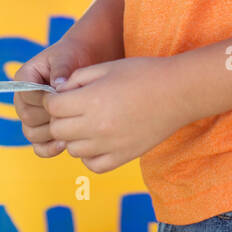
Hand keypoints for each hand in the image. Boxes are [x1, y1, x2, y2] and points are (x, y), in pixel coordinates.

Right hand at [14, 32, 111, 158]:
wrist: (83, 62)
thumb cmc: (73, 55)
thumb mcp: (67, 56)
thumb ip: (61, 69)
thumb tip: (58, 86)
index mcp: (24, 78)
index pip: (27, 95)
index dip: (46, 99)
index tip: (65, 96)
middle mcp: (23, 99)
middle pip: (28, 117)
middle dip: (51, 117)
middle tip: (72, 114)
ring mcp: (31, 115)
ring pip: (31, 133)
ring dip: (51, 133)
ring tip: (71, 128)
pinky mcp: (42, 128)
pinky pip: (38, 146)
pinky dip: (48, 148)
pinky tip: (64, 144)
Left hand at [44, 56, 190, 173]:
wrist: (178, 92)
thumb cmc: (143, 74)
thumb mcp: (107, 66)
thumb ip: (77, 78)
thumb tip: (59, 93)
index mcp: (91, 100)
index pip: (53, 107)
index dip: (52, 99)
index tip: (60, 96)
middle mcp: (97, 126)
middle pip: (58, 130)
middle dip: (59, 118)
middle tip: (72, 109)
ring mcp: (110, 145)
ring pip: (72, 149)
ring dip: (74, 137)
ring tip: (87, 123)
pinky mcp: (123, 156)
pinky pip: (92, 165)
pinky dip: (89, 155)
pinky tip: (98, 140)